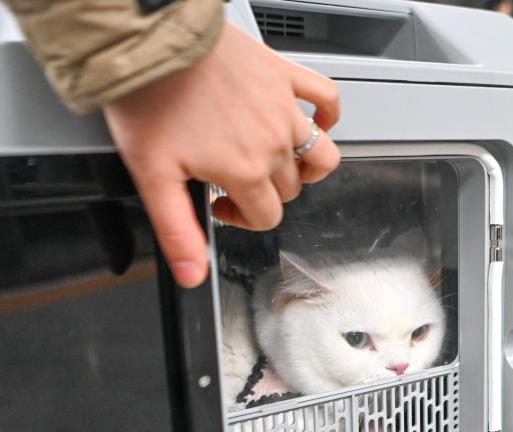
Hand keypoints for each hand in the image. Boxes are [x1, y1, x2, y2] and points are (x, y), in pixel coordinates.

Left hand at [103, 22, 340, 287]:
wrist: (154, 40)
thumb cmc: (149, 99)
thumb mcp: (152, 175)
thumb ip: (178, 231)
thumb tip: (194, 274)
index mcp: (244, 170)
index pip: (267, 216)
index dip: (242, 218)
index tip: (219, 203)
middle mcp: (273, 142)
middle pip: (290, 189)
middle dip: (265, 192)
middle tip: (234, 180)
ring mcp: (285, 109)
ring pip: (322, 155)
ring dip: (309, 168)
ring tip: (285, 166)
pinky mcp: (285, 76)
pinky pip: (327, 98)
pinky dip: (328, 114)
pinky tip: (314, 120)